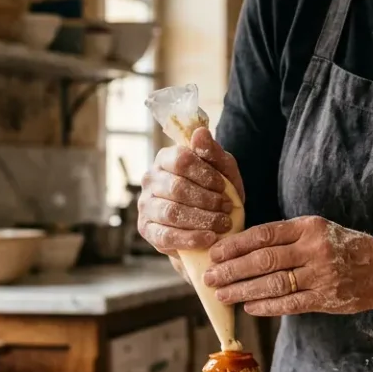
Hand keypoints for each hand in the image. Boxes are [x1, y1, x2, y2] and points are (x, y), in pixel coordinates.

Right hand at [137, 128, 244, 257]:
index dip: (204, 174)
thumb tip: (200, 133)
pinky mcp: (147, 230)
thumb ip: (213, 152)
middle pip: (177, 188)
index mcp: (165, 158)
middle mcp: (150, 179)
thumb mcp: (222, 171)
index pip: (180, 159)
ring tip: (223, 224)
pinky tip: (210, 238)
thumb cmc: (215, 192)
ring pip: (171, 212)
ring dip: (202, 220)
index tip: (222, 187)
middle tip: (227, 209)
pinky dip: (190, 238)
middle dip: (207, 200)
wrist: (209, 225)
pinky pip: (166, 235)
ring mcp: (145, 205)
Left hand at [203, 216, 372, 315]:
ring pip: (272, 284)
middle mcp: (313, 249)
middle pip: (263, 260)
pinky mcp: (325, 299)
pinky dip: (266, 306)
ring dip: (243, 290)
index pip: (263, 234)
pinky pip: (289, 304)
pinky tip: (249, 307)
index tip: (215, 252)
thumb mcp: (318, 230)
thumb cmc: (344, 247)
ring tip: (222, 294)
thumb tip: (243, 248)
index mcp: (308, 227)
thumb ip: (287, 237)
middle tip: (209, 277)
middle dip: (232, 270)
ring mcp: (320, 275)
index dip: (236, 245)